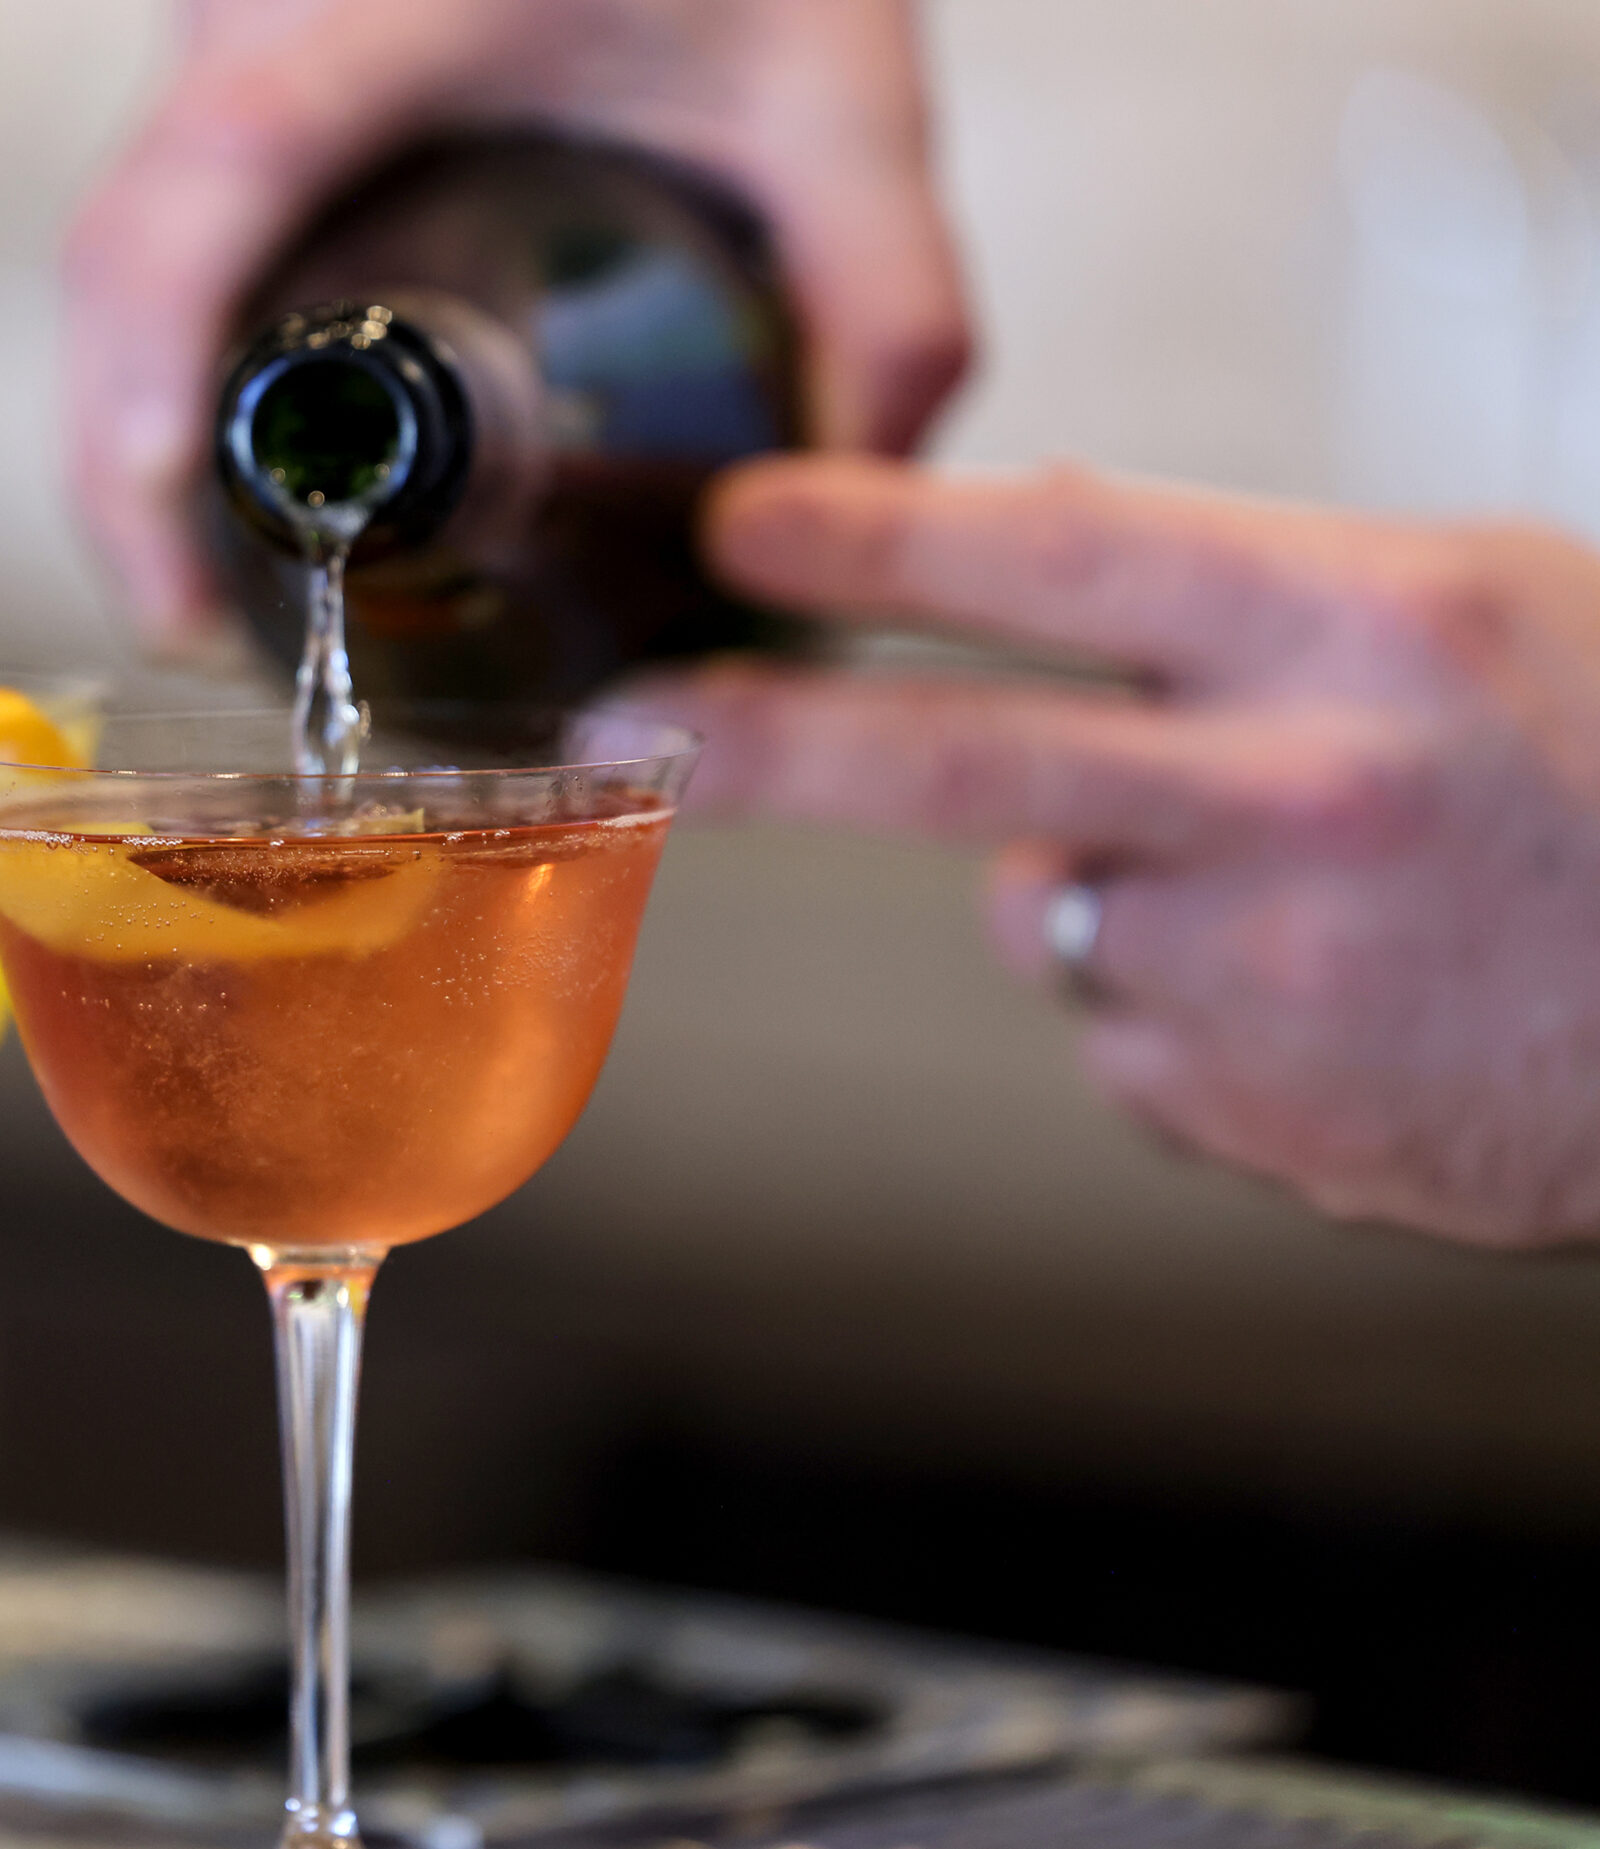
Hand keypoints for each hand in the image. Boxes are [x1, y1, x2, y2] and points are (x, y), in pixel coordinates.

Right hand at [66, 0, 970, 645]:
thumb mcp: (836, 82)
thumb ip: (884, 289)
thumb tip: (840, 513)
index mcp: (388, 7)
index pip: (224, 169)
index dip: (162, 343)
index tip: (163, 491)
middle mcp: (264, 20)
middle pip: (123, 251)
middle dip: (128, 462)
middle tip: (202, 630)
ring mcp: (227, 57)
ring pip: (121, 258)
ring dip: (132, 433)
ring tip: (204, 595)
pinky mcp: (232, 101)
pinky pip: (156, 248)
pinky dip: (164, 377)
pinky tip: (241, 483)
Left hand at [635, 454, 1599, 1248]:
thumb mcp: (1462, 611)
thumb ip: (1230, 605)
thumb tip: (1005, 598)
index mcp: (1359, 633)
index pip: (1060, 552)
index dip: (871, 539)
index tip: (741, 528)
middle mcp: (1293, 802)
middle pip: (952, 763)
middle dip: (757, 743)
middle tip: (624, 734)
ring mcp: (1257, 980)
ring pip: (1041, 912)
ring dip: (1106, 888)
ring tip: (1295, 891)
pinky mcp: (1234, 1111)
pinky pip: (1121, 1028)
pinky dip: (1178, 1000)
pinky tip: (1322, 990)